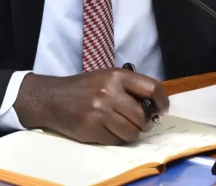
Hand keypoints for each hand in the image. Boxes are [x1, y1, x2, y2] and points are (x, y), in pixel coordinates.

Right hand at [13, 68, 168, 145]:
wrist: (53, 98)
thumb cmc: (84, 88)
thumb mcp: (107, 77)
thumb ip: (129, 88)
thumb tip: (154, 107)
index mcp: (117, 75)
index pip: (152, 88)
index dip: (162, 101)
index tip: (162, 110)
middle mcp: (109, 91)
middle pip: (141, 116)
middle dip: (144, 124)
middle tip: (140, 124)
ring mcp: (100, 110)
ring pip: (131, 132)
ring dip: (131, 134)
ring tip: (123, 127)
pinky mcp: (91, 127)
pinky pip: (115, 140)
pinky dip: (115, 139)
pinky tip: (107, 130)